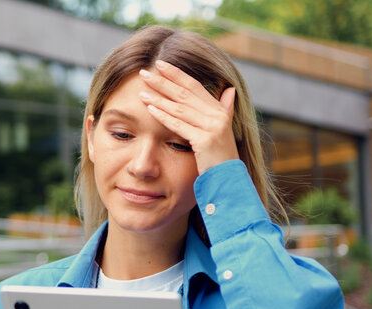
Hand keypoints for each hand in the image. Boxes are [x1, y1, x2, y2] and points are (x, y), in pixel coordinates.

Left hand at [138, 60, 238, 174]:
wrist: (228, 180)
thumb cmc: (220, 157)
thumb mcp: (223, 131)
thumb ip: (224, 109)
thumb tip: (229, 90)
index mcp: (220, 110)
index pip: (194, 86)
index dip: (177, 74)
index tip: (160, 65)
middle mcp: (217, 115)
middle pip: (184, 93)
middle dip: (163, 82)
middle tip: (144, 73)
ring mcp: (212, 126)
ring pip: (180, 107)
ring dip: (158, 97)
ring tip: (142, 90)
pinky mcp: (205, 139)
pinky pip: (179, 124)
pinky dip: (163, 116)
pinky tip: (149, 108)